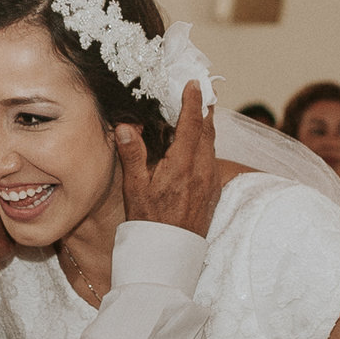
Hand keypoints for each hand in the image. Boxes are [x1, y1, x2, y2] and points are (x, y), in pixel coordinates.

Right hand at [118, 82, 220, 236]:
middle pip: (208, 130)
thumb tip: (125, 126)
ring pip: (213, 145)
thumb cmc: (149, 222)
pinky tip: (198, 145)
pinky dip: (208, 145)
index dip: (193, 101)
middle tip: (201, 91)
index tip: (194, 83)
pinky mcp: (214, 192)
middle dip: (204, 109)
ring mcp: (211, 182)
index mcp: (183, 165)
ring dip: (207, 127)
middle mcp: (203, 170)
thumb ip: (133, 154)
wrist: (169, 254)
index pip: (192, 124)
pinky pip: (213, 160)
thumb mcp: (135, 188)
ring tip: (200, 112)